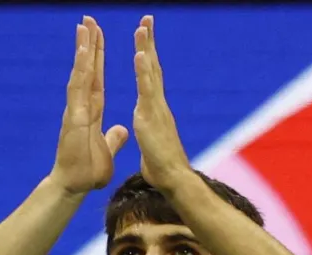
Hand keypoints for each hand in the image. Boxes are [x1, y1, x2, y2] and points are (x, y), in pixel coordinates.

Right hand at [51, 16, 127, 194]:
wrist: (75, 186)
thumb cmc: (87, 171)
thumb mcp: (107, 150)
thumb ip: (113, 138)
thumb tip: (121, 130)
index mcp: (92, 111)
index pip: (96, 78)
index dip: (98, 58)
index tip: (98, 37)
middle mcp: (81, 105)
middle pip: (87, 69)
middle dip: (89, 44)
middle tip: (89, 19)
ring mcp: (76, 109)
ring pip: (81, 73)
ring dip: (84, 49)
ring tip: (85, 25)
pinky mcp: (74, 116)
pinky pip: (79, 88)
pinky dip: (82, 69)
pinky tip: (85, 51)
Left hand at [132, 15, 193, 190]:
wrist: (172, 180)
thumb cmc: (162, 168)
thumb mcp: (151, 144)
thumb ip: (150, 133)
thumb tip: (150, 131)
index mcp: (154, 110)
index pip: (150, 78)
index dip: (146, 57)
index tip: (143, 37)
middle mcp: (157, 104)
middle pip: (153, 67)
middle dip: (148, 42)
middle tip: (145, 18)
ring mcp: (156, 108)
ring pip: (151, 72)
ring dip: (146, 48)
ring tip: (142, 26)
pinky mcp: (151, 117)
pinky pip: (146, 90)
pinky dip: (143, 71)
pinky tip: (139, 54)